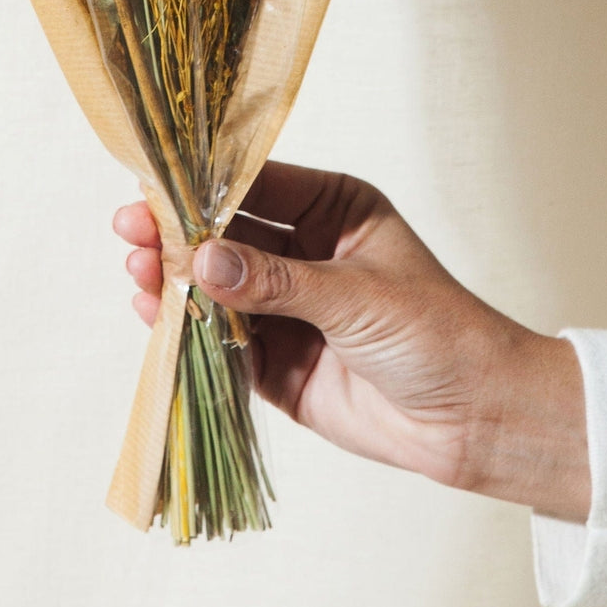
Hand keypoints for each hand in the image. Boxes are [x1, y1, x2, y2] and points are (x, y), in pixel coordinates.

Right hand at [114, 161, 589, 521]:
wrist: (476, 421)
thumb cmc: (438, 334)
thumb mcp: (356, 296)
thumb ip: (276, 281)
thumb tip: (203, 258)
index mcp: (334, 209)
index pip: (259, 184)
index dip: (205, 186)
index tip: (156, 185)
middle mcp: (306, 251)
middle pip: (227, 235)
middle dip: (179, 233)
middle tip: (129, 228)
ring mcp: (288, 308)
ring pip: (217, 287)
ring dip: (175, 280)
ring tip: (135, 271)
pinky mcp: (277, 363)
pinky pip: (221, 340)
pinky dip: (186, 329)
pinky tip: (150, 313)